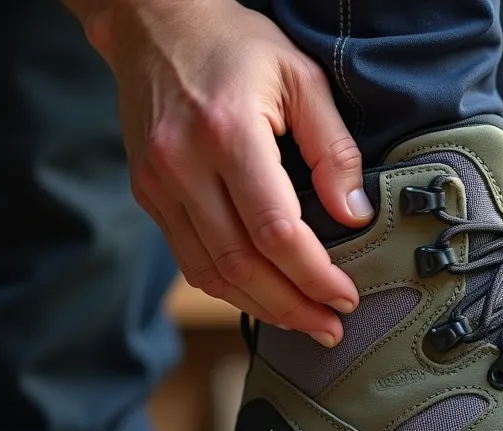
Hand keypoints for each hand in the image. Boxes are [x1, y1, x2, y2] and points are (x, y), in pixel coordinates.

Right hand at [81, 0, 372, 346]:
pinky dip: (228, 287)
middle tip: (331, 327)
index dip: (314, 274)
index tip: (346, 296)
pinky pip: (189, 259)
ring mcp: (158, 184)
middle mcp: (183, 165)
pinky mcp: (148, 194)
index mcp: (227, 133)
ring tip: (303, 322)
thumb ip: (333, 148)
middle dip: (292, 306)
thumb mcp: (301, 77)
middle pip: (241, 264)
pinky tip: (263, 296)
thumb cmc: (234, 44)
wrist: (153, 24)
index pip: (275, 229)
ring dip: (260, 307)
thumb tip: (355, 215)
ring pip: (210, 273)